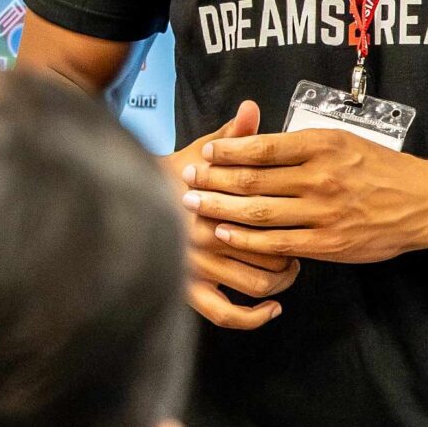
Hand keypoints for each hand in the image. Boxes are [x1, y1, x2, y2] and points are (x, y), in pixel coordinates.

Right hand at [165, 102, 300, 329]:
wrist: (128, 201)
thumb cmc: (168, 178)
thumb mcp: (198, 152)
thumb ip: (230, 136)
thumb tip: (250, 109)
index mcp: (219, 202)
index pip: (272, 216)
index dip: (294, 219)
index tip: (300, 217)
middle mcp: (209, 237)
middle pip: (273, 252)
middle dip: (291, 251)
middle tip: (295, 245)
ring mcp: (199, 267)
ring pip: (258, 284)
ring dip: (279, 281)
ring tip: (284, 270)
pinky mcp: (189, 291)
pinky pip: (227, 315)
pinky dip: (253, 318)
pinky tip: (270, 310)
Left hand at [190, 127, 427, 265]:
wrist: (424, 202)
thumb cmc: (380, 168)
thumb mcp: (343, 140)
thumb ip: (300, 144)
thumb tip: (253, 141)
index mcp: (322, 145)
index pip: (262, 147)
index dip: (227, 150)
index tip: (205, 151)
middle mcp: (320, 177)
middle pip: (253, 179)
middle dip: (213, 179)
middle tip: (186, 177)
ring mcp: (323, 212)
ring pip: (259, 211)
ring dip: (220, 208)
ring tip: (194, 203)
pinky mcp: (327, 243)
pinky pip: (277, 242)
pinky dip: (246, 239)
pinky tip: (224, 234)